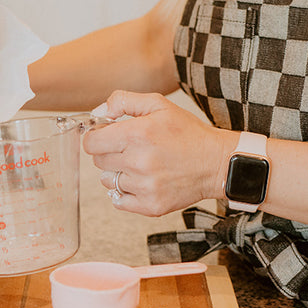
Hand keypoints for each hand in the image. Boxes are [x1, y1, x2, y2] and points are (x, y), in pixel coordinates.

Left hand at [82, 91, 234, 216]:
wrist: (216, 163)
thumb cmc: (188, 133)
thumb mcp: (158, 104)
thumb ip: (123, 101)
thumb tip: (98, 113)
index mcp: (137, 134)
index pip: (91, 142)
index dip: (95, 137)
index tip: (104, 136)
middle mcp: (138, 162)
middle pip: (98, 161)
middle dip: (109, 152)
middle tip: (129, 148)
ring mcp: (144, 186)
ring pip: (108, 181)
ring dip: (118, 172)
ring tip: (140, 165)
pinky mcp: (150, 206)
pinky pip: (119, 201)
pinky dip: (127, 192)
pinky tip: (143, 181)